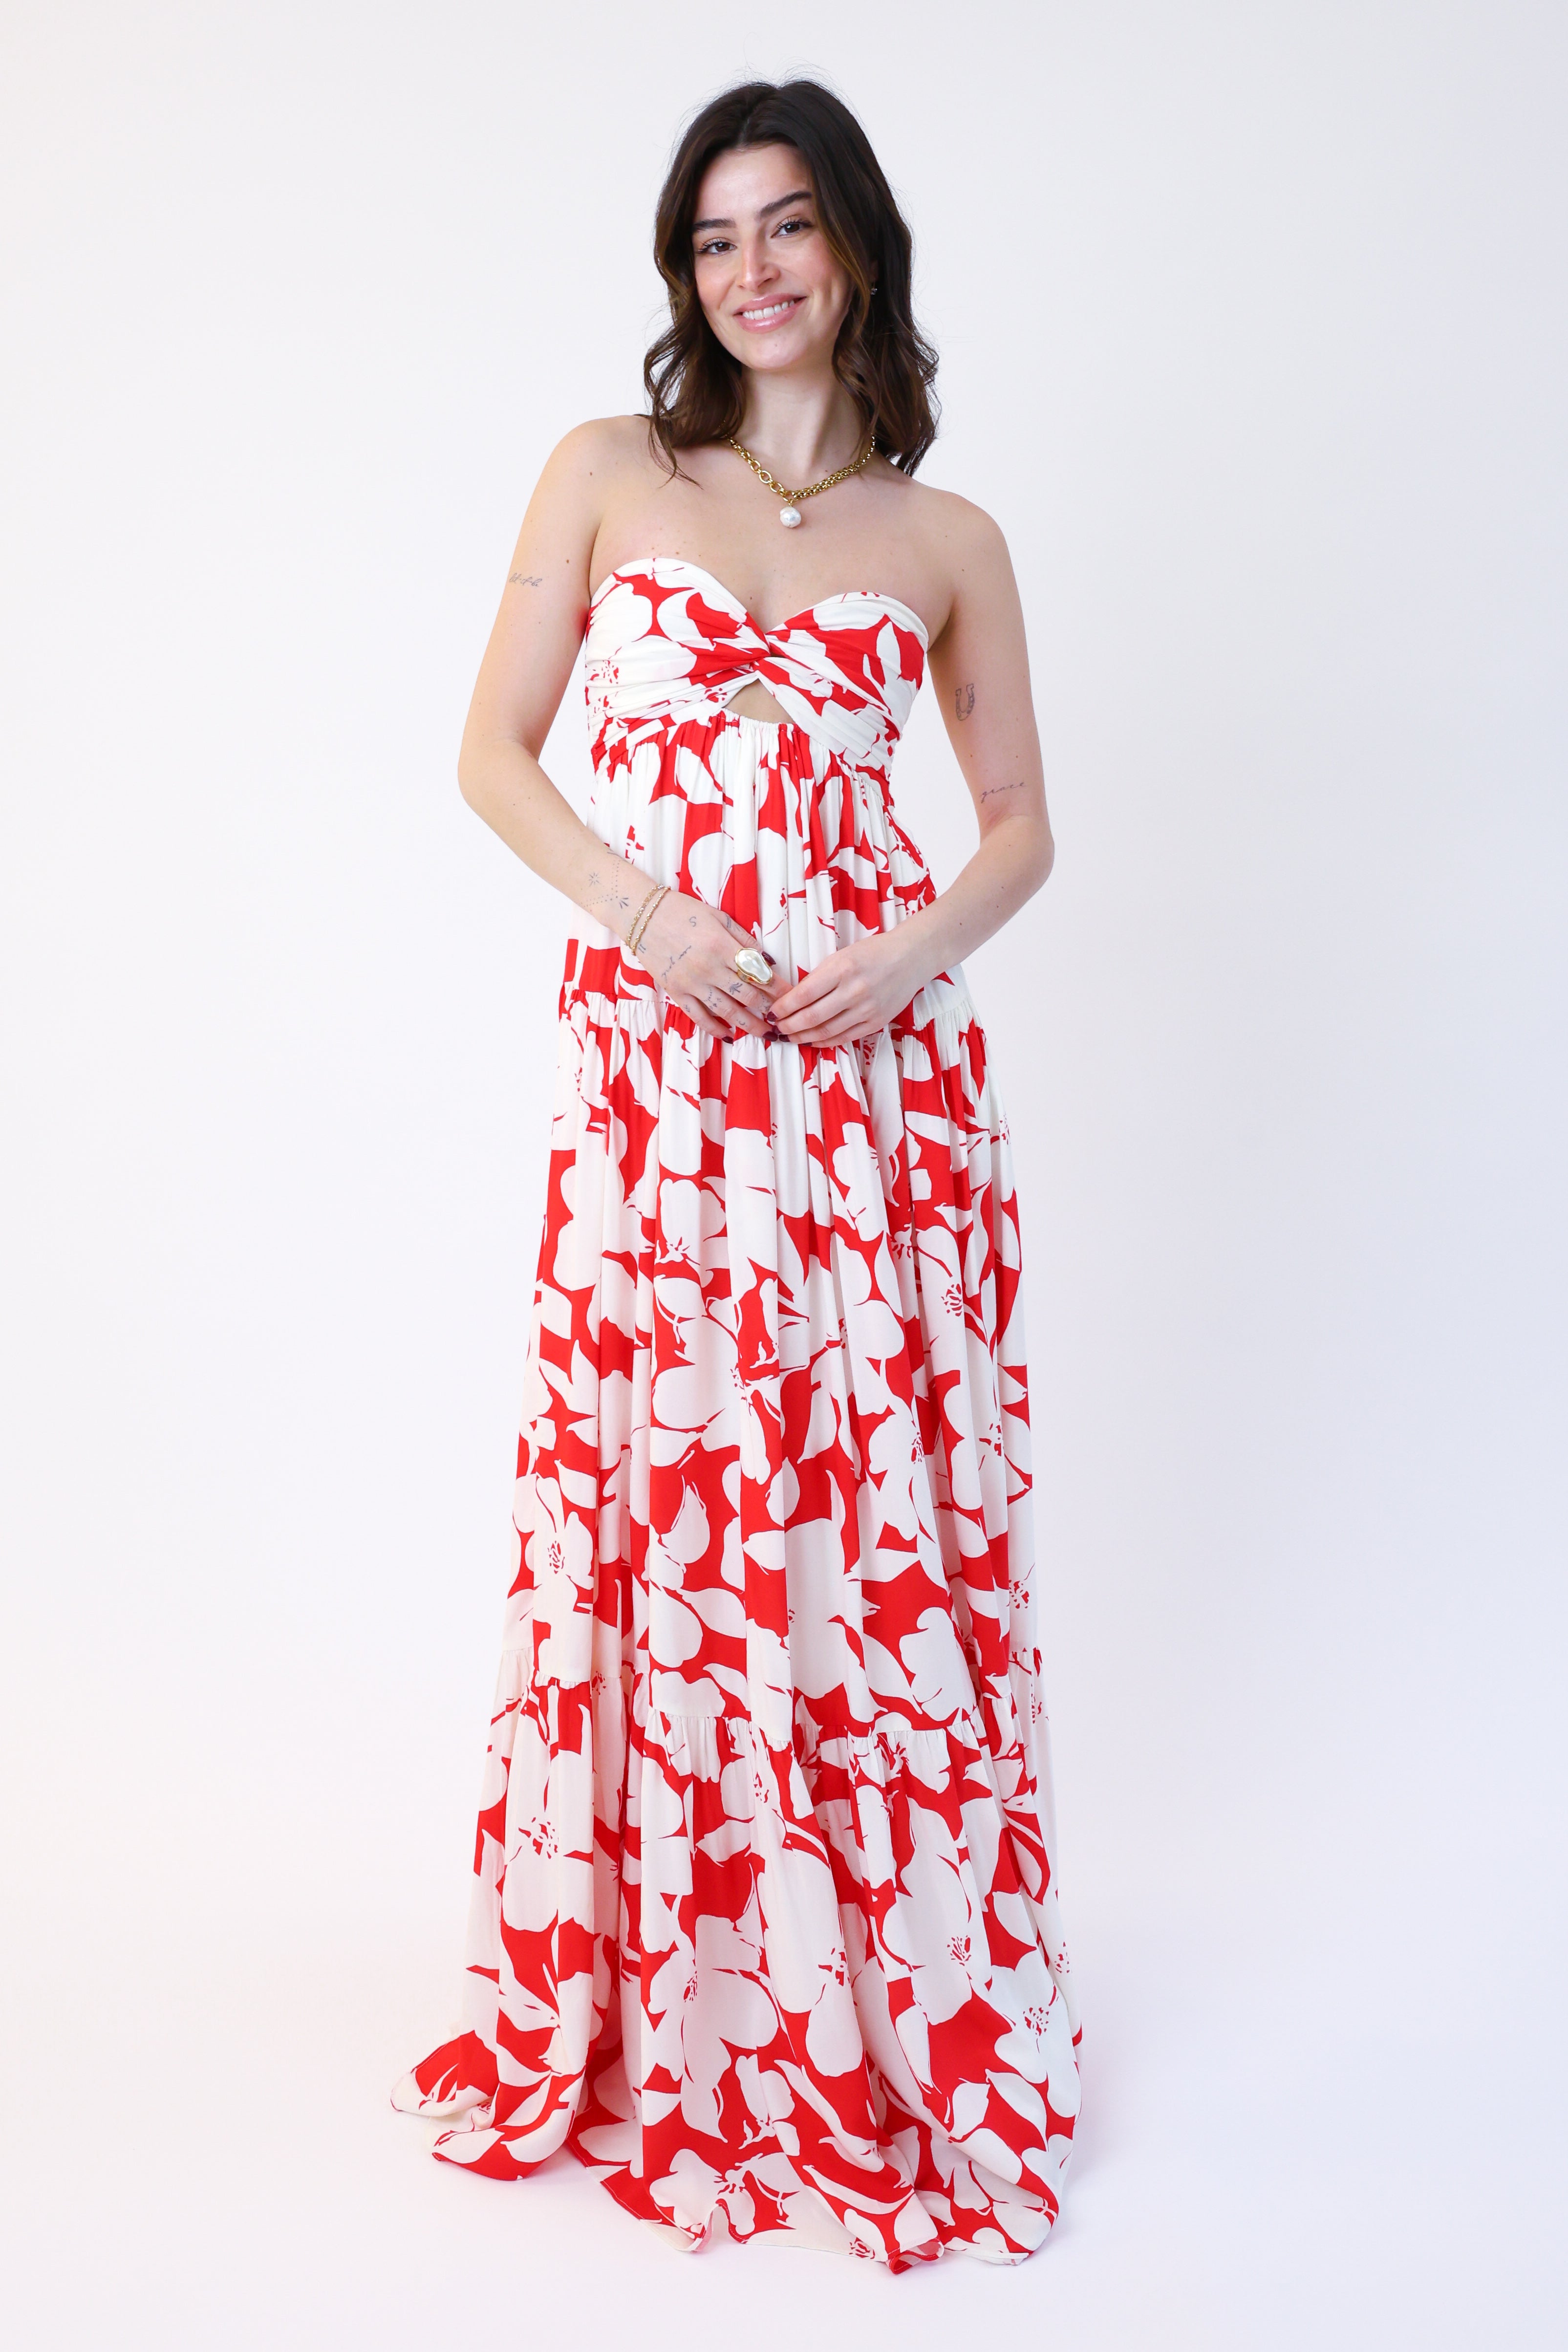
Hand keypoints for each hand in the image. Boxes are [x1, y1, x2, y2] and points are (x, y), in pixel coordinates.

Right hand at [633, 889, 782, 1038]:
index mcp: (721, 945)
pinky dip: (715, 1029)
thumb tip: (768, 960)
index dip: (777, 987)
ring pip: (726, 1011)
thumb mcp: (719, 917)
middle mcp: (708, 967)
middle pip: (746, 995)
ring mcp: (691, 983)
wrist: (642, 915)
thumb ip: (744, 939)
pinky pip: (699, 1016)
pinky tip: (729, 1036)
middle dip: (768, 1009)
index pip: (757, 972)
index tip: (791, 996)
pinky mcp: (676, 992)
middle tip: (783, 1018)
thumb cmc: (683, 911)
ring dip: (748, 1025)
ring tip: (765, 1033)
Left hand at [769, 931, 921, 1047]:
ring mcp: (867, 1009)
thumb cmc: (873, 953)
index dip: (785, 1007)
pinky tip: (812, 1040)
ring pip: (827, 1031)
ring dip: (804, 1036)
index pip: (804, 994)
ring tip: (790, 1037)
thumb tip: (794, 999)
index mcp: (842, 969)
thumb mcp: (841, 956)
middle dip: (789, 1026)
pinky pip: (845, 1037)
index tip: (772, 1013)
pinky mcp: (877, 1021)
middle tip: (777, 1028)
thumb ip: (819, 977)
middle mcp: (854, 990)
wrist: (911, 958)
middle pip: (812, 1016)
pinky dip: (825, 1041)